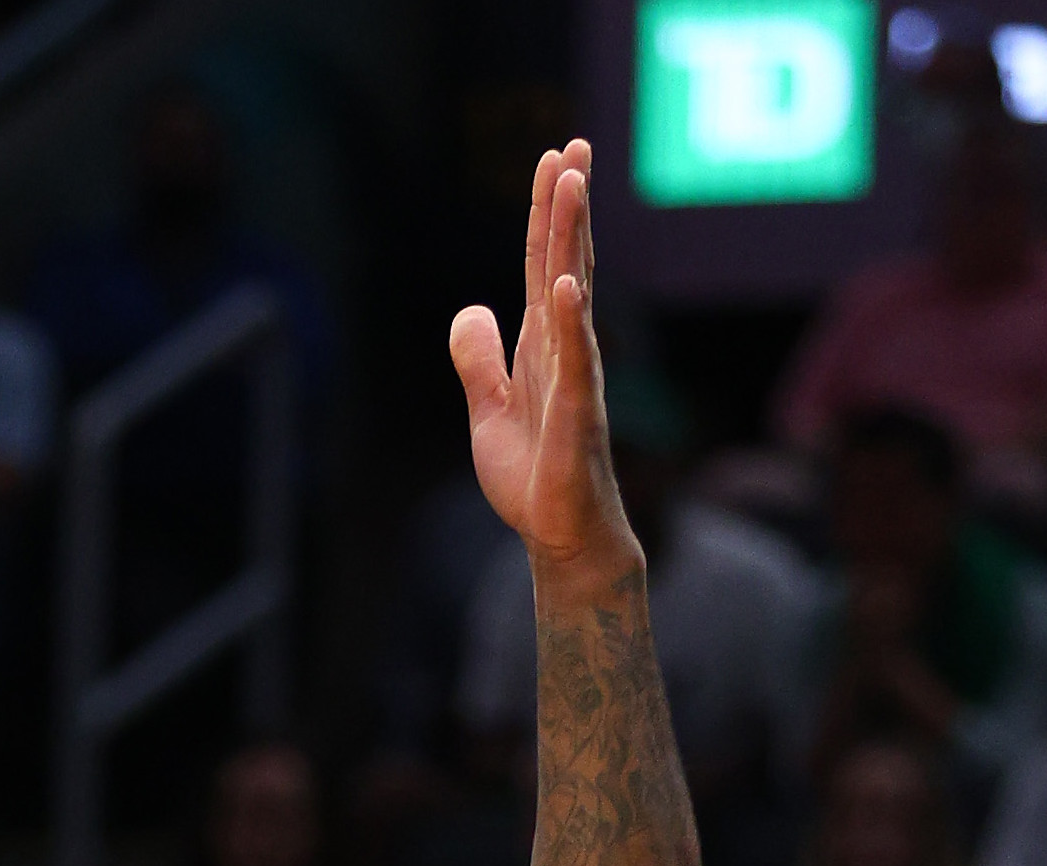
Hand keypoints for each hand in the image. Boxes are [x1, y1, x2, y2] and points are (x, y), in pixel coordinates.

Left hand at [449, 144, 632, 577]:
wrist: (562, 537)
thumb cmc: (536, 479)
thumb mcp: (488, 410)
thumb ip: (478, 360)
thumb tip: (469, 311)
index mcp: (541, 344)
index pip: (541, 264)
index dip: (544, 212)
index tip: (553, 158)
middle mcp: (564, 348)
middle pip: (562, 261)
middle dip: (565, 204)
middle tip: (572, 146)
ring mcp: (575, 376)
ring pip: (573, 293)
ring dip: (572, 239)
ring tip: (572, 185)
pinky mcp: (577, 414)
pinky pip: (574, 360)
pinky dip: (572, 321)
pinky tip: (569, 285)